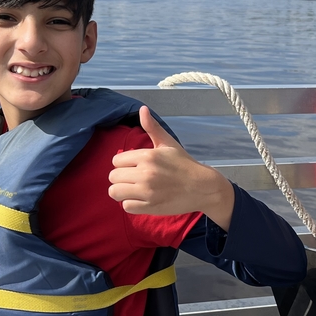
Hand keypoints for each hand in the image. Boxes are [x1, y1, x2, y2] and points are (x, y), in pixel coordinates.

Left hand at [108, 107, 234, 229]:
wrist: (202, 187)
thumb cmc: (184, 164)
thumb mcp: (168, 143)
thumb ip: (152, 128)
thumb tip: (142, 109)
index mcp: (148, 156)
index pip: (116, 161)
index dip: (123, 164)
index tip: (133, 167)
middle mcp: (146, 173)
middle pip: (113, 176)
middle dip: (121, 178)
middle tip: (133, 179)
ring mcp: (148, 191)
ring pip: (115, 192)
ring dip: (122, 192)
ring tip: (133, 190)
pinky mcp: (150, 206)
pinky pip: (125, 206)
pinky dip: (130, 204)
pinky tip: (141, 199)